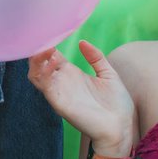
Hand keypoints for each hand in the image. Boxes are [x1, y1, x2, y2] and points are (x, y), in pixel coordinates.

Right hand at [27, 41, 135, 155]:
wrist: (122, 129)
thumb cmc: (117, 105)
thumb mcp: (109, 74)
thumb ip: (96, 58)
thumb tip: (82, 42)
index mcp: (71, 75)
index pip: (51, 56)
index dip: (48, 44)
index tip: (49, 30)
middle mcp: (62, 82)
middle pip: (39, 64)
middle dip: (37, 50)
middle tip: (42, 36)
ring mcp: (59, 93)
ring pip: (35, 75)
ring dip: (36, 60)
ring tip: (43, 48)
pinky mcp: (59, 103)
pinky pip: (45, 87)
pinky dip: (44, 73)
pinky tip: (53, 62)